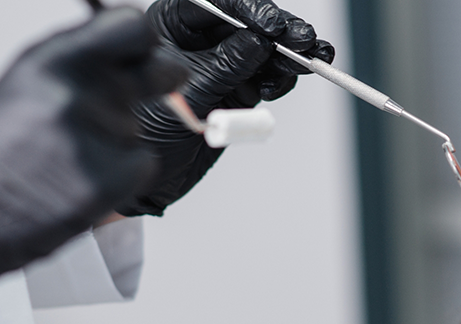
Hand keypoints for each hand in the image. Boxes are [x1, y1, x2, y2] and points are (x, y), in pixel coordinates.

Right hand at [0, 8, 185, 298]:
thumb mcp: (24, 82)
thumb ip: (79, 63)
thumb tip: (128, 53)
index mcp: (51, 61)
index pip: (131, 27)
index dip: (144, 40)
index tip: (145, 50)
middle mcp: (76, 92)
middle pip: (160, 70)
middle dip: (162, 79)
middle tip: (156, 88)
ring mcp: (95, 137)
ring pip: (139, 126)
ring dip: (117, 141)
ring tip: (67, 159)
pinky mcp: (109, 179)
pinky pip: (141, 165)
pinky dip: (121, 176)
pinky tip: (78, 182)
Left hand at [114, 0, 334, 215]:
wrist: (156, 176)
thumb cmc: (150, 131)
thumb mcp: (189, 94)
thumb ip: (224, 66)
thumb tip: (258, 42)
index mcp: (172, 26)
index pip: (214, 4)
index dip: (246, 8)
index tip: (270, 25)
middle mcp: (200, 39)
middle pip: (246, 21)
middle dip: (278, 30)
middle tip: (301, 40)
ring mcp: (223, 63)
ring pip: (264, 47)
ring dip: (289, 53)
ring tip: (309, 59)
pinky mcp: (239, 86)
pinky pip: (268, 74)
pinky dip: (283, 76)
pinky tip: (285, 80)